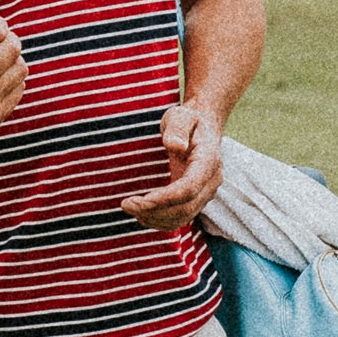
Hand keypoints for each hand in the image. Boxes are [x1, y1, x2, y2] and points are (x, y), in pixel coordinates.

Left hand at [122, 101, 223, 228]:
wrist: (202, 129)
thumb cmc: (188, 121)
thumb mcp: (181, 116)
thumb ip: (178, 129)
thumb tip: (174, 146)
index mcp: (209, 161)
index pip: (189, 188)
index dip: (165, 199)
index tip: (140, 200)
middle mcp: (211, 182)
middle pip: (185, 208)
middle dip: (154, 211)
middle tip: (126, 204)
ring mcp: (205, 193)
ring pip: (182, 218)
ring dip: (155, 218)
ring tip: (130, 208)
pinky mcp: (196, 200)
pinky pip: (180, 218)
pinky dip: (160, 220)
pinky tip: (141, 213)